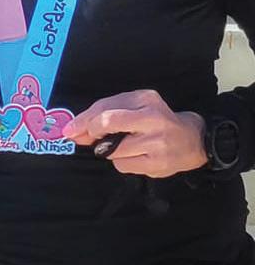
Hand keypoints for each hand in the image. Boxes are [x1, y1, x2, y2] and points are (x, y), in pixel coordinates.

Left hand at [64, 89, 207, 177]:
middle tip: (93, 138)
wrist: (194, 140)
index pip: (106, 108)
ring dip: (110, 150)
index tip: (70, 130)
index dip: (83, 120)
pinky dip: (122, 162)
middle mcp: (153, 118)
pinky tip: (137, 156)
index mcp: (145, 99)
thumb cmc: (156, 121)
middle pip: (109, 123)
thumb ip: (104, 114)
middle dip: (94, 132)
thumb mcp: (134, 107)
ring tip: (126, 146)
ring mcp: (157, 143)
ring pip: (112, 150)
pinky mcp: (159, 164)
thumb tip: (74, 132)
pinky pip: (123, 165)